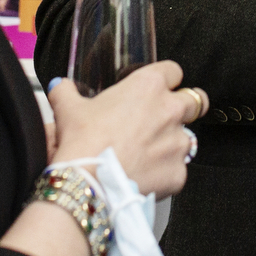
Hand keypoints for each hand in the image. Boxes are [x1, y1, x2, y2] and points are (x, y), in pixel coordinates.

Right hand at [46, 60, 198, 196]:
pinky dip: (166, 173)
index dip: (167, 79)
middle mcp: (170, 111)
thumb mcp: (68, 109)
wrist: (87, 184)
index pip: (174, 71)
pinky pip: (178, 170)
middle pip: (195, 101)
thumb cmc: (83, 144)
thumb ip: (66, 91)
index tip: (160, 88)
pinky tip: (146, 176)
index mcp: (148, 86)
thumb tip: (60, 86)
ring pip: (188, 138)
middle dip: (185, 107)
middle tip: (166, 119)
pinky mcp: (178, 172)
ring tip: (149, 154)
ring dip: (173, 143)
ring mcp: (178, 143)